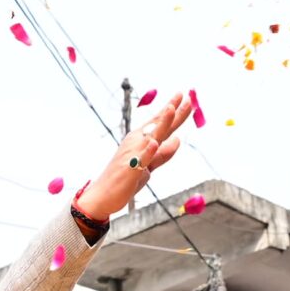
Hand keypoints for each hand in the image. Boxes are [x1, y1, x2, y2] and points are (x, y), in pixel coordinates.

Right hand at [70, 91, 191, 224]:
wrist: (103, 195)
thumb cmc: (125, 179)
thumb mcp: (149, 165)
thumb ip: (163, 153)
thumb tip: (178, 139)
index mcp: (140, 140)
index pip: (158, 121)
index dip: (172, 109)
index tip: (183, 95)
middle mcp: (136, 142)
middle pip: (159, 125)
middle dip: (173, 111)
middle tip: (186, 96)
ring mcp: (133, 154)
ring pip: (151, 137)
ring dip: (162, 123)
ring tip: (171, 108)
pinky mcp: (131, 169)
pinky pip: (141, 159)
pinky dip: (148, 151)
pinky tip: (154, 143)